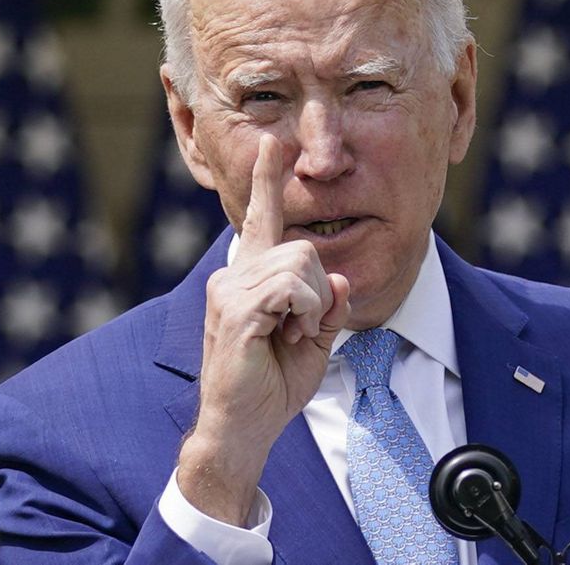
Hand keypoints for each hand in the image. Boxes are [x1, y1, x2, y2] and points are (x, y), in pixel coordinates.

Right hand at [177, 134, 350, 525]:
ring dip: (313, 307)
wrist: (243, 428)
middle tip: (302, 329)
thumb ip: (329, 304)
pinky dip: (306, 313)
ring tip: (291, 335)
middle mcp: (234, 274)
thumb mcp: (315, 338)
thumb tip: (339, 277)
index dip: (268, 180)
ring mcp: (229, 288)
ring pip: (302, 265)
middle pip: (304, 249)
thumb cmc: (272, 386)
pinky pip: (292, 287)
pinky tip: (289, 335)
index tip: (273, 142)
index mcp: (251, 277)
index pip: (262, 220)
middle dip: (320, 292)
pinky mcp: (235, 308)